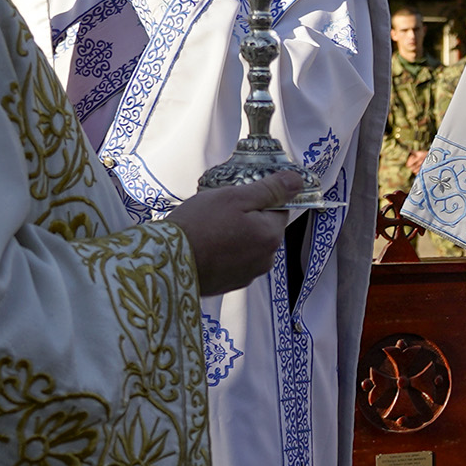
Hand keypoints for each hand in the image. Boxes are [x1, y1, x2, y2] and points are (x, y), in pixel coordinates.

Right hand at [168, 173, 299, 293]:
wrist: (167, 261)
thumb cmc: (200, 225)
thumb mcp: (235, 197)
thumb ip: (270, 189)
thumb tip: (298, 181)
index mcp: (271, 236)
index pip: (279, 210)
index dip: (259, 198)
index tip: (237, 195)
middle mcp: (266, 259)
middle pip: (264, 228)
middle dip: (246, 217)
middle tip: (218, 210)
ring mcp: (248, 275)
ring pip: (248, 245)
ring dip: (235, 235)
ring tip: (208, 228)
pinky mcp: (230, 284)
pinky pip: (234, 261)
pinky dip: (224, 252)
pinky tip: (205, 245)